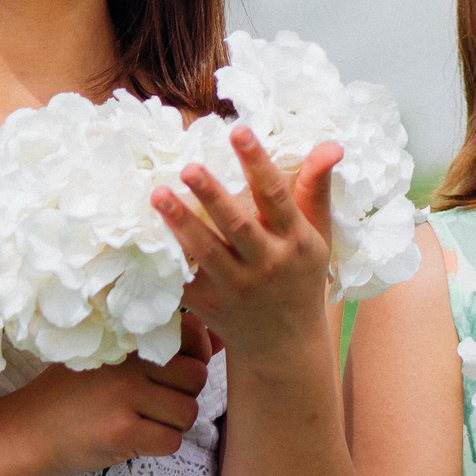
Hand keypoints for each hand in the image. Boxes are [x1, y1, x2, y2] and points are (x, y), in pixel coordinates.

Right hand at [0, 323, 210, 475]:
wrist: (27, 431)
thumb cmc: (72, 394)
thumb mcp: (110, 359)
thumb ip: (162, 348)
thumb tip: (218, 341)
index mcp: (126, 339)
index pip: (190, 335)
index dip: (195, 355)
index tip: (177, 370)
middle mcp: (128, 364)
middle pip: (196, 378)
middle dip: (184, 395)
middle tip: (156, 402)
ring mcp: (126, 398)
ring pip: (188, 412)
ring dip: (173, 423)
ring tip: (143, 421)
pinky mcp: (123, 433)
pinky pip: (172, 441)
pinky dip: (160, 445)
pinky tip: (135, 439)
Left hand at [152, 126, 340, 361]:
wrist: (284, 344)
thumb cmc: (300, 277)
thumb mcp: (318, 235)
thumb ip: (316, 188)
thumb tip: (331, 144)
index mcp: (297, 242)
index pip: (277, 196)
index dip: (257, 162)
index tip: (239, 131)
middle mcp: (268, 265)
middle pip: (237, 225)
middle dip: (212, 195)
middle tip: (189, 166)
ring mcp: (236, 288)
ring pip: (205, 252)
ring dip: (180, 223)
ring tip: (158, 195)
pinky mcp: (208, 305)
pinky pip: (183, 278)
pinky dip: (164, 259)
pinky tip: (144, 234)